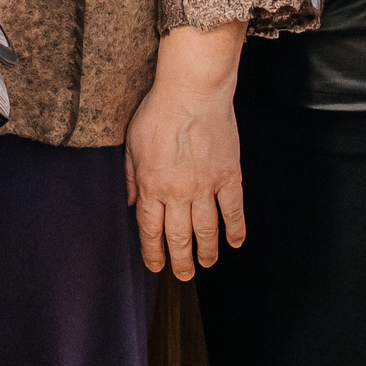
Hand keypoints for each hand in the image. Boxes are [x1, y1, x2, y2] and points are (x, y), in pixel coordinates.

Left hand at [123, 20, 246, 277]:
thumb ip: (131, 177)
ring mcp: (206, 187)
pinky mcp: (229, 177)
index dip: (153, 253)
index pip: (150, 230)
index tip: (156, 266)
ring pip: (207, 231)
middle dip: (181, 261)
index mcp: (152, 186)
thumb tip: (129, 203)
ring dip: (207, 252)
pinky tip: (234, 242)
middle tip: (184, 274)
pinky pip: (233, 210)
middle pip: (179, 238)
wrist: (192, 91)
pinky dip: (235, 229)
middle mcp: (178, 193)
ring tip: (206, 263)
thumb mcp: (132, 143)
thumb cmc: (159, 111)